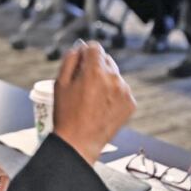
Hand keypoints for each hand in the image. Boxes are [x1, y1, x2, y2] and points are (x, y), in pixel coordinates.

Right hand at [52, 42, 134, 164]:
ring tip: (93, 98)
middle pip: (106, 60)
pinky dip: (113, 94)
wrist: (79, 143)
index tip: (82, 59)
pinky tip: (102, 106)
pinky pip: (122, 90)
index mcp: (94, 71)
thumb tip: (79, 49)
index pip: (95, 47)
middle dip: (96, 66)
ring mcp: (124, 92)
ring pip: (115, 75)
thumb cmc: (67, 114)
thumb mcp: (60, 83)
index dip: (86, 51)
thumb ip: (70, 60)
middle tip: (84, 83)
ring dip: (105, 80)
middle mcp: (113, 78)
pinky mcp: (130, 104)